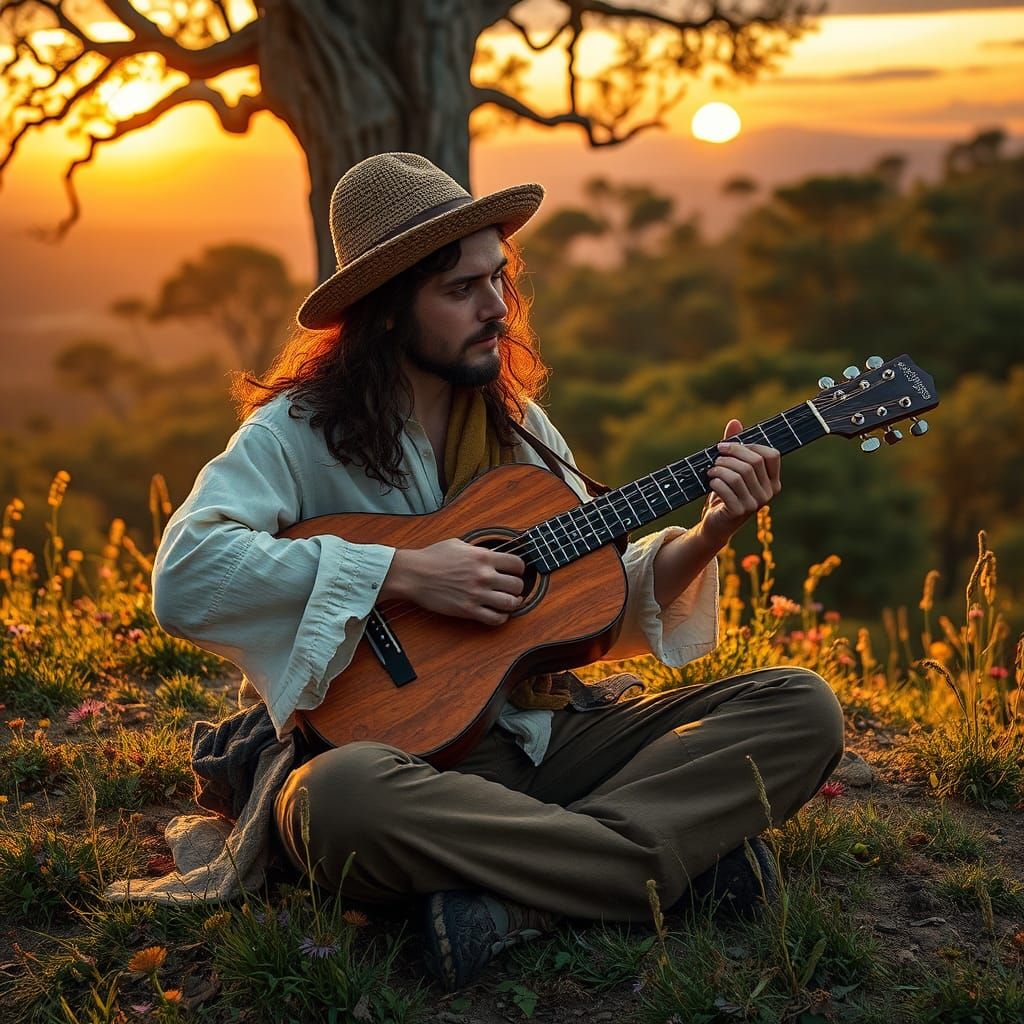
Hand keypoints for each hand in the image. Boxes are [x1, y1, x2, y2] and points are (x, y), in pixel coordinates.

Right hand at [380, 538, 524, 625]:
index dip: (520, 568)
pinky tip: (498, 613)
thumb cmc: (432, 557)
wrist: (414, 574)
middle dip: (518, 587)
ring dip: (513, 603)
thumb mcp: (459, 544)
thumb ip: (478, 550)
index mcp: (483, 557)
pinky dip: (501, 618)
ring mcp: (477, 594)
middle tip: (513, 588)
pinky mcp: (468, 610)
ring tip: (509, 601)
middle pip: (517, 585)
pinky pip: (495, 618)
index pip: (517, 564)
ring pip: (511, 603)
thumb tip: (491, 553)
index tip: (516, 571)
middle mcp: (484, 575)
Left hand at [701, 418, 780, 548]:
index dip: (748, 446)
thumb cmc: (725, 492)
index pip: (771, 455)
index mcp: (773, 481)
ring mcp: (755, 504)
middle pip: (753, 463)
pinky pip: (727, 489)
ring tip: (711, 470)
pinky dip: (716, 481)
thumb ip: (734, 447)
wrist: (716, 523)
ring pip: (738, 475)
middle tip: (716, 457)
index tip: (726, 446)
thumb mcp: (730, 468)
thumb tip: (734, 422)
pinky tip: (711, 482)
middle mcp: (768, 493)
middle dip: (730, 455)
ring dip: (720, 468)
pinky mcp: (739, 512)